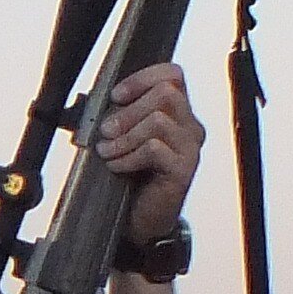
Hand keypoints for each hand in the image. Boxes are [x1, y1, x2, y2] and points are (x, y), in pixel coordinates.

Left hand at [93, 63, 203, 239]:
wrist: (141, 218)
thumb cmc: (132, 176)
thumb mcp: (125, 137)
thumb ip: (121, 114)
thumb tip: (103, 97)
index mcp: (178, 113)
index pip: (172, 75)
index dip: (142, 78)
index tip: (116, 96)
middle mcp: (190, 127)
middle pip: (166, 93)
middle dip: (128, 111)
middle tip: (106, 130)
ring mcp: (190, 149)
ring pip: (158, 120)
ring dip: (125, 136)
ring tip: (108, 151)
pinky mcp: (183, 171)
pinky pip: (154, 149)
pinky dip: (128, 156)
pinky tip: (117, 166)